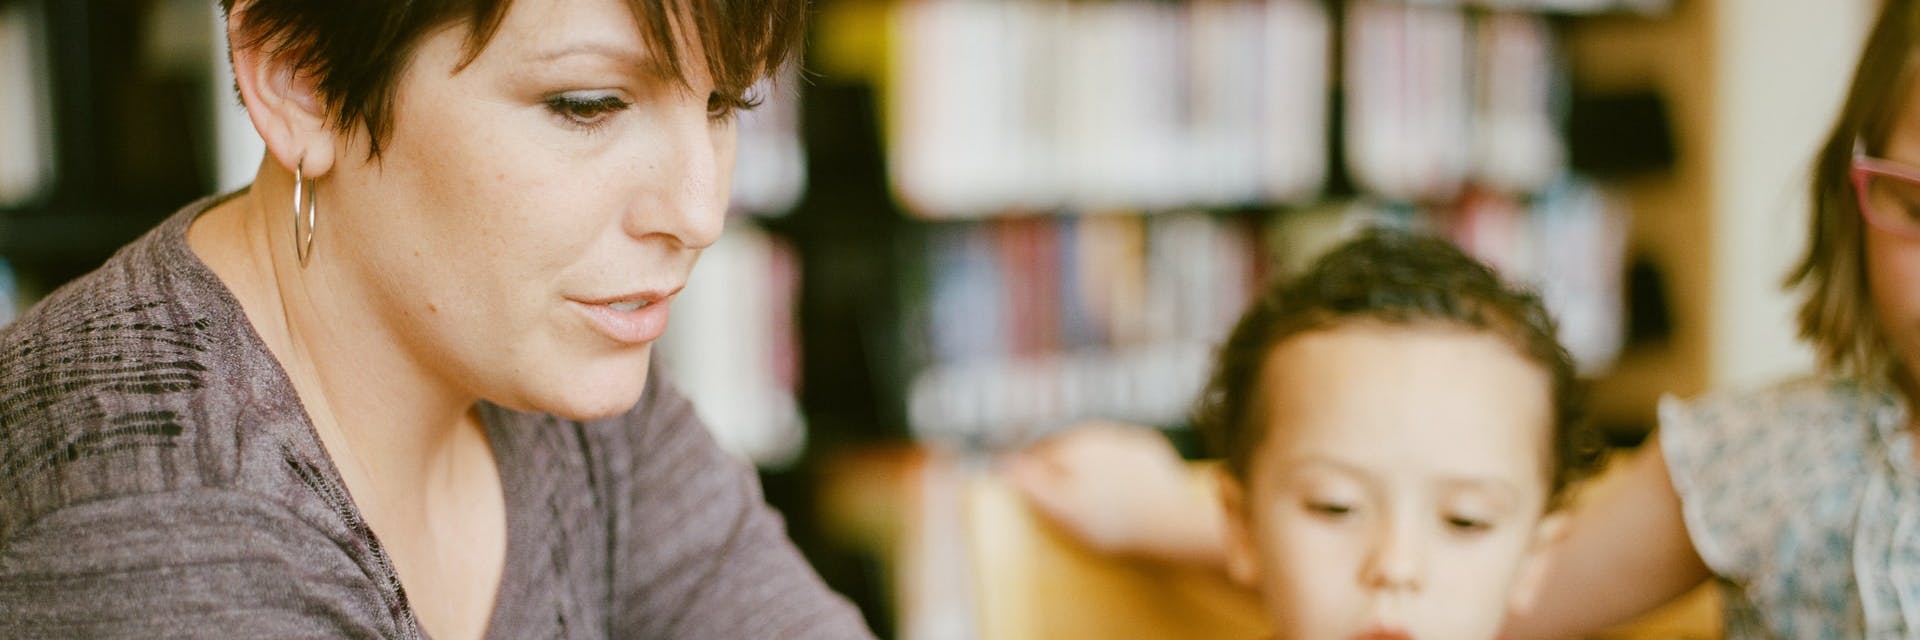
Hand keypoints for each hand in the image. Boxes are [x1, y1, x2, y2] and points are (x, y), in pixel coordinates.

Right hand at [1003, 421, 1226, 567]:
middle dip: (1058, 465)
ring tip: (1088, 492)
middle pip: (1067, 448)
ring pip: (1096, 448)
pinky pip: (1125, 455)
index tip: (1026, 490)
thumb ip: (1030, 483)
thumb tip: (1002, 463)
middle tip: (1058, 494)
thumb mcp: (1061, 508)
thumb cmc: (1111, 520)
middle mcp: (1098, 433)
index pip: (1037, 454)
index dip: (1027, 471)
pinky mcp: (1150, 450)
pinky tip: (1119, 486)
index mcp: (1071, 446)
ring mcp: (1126, 439)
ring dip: (1088, 463)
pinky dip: (1118, 466)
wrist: (1170, 521)